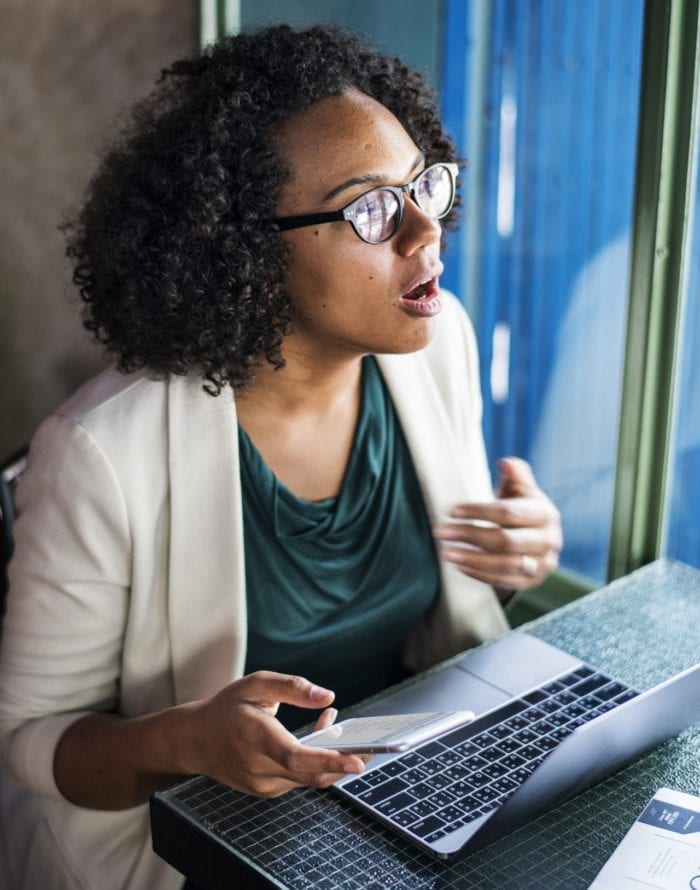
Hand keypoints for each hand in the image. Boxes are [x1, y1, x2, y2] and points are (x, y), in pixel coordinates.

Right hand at [183, 671, 365, 797]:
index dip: (329, 761)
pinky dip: (314, 762)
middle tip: (371, 747)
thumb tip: (327, 696)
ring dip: (329, 756)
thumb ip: (292, 687)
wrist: (195, 741)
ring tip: (332, 722)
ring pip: (308, 777)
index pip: (296, 757)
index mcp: (255, 737)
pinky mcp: (267, 791)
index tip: (356, 762)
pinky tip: (318, 737)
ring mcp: (262, 784)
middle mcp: (259, 767)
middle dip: (344, 761)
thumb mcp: (256, 684)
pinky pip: (300, 779)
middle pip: (311, 773)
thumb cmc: (226, 708)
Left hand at [433, 457, 561, 594]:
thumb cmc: (520, 507)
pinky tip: (459, 565)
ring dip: (472, 558)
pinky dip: (480, 574)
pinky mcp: (533, 582)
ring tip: (446, 552)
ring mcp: (543, 564)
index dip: (478, 511)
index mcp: (545, 513)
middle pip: (505, 540)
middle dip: (470, 535)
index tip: (451, 511)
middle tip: (440, 532)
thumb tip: (506, 463)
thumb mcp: (519, 488)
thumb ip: (515, 474)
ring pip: (505, 565)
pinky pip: (504, 581)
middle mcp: (548, 540)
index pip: (508, 513)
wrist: (535, 537)